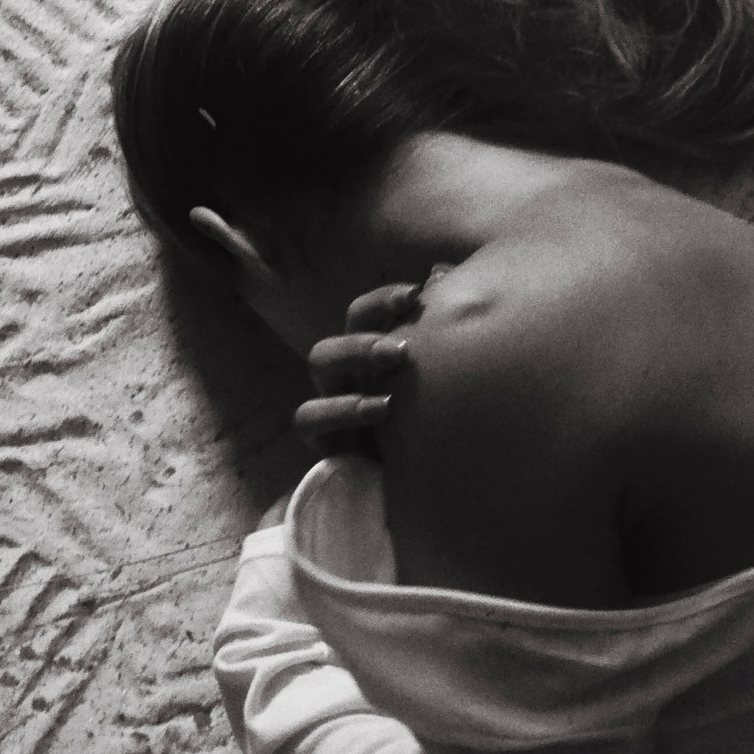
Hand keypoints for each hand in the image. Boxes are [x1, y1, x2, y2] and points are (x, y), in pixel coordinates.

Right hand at [294, 278, 433, 448]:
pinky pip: (309, 416)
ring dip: (356, 354)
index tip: (418, 293)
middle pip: (345, 322)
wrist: (414, 482)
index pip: (365, 312)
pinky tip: (381, 409)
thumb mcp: (440, 378)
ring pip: (320, 360)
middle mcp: (348, 370)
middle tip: (405, 338)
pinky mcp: (322, 437)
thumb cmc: (427, 423)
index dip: (385, 298)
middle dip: (370, 324)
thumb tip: (444, 272)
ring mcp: (330, 399)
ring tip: (395, 361)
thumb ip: (441, 329)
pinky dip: (342, 409)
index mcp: (370, 352)